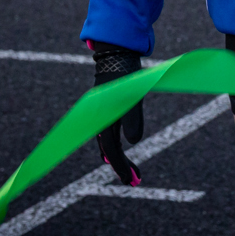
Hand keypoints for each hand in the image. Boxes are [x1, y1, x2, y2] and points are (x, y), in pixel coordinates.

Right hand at [88, 42, 144, 185]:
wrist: (117, 53)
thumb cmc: (126, 75)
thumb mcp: (133, 97)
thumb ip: (133, 118)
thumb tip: (134, 142)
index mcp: (103, 120)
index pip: (112, 150)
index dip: (121, 167)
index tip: (132, 181)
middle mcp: (99, 120)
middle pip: (109, 151)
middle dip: (121, 167)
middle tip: (135, 182)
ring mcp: (101, 116)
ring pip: (108, 143)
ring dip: (118, 158)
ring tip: (130, 172)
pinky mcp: (106, 110)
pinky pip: (108, 133)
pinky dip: (114, 145)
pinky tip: (121, 149)